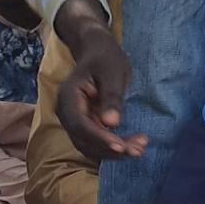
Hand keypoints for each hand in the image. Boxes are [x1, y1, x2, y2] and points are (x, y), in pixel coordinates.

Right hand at [53, 1, 146, 162]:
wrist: (97, 51)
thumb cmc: (105, 58)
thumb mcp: (113, 72)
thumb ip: (111, 97)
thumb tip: (112, 123)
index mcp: (68, 97)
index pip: (80, 124)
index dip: (99, 138)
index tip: (120, 146)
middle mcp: (65, 112)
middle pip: (83, 139)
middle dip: (109, 148)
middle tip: (138, 149)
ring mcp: (73, 120)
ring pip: (88, 145)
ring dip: (112, 152)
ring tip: (139, 149)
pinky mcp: (83, 125)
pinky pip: (94, 142)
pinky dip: (111, 147)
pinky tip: (131, 146)